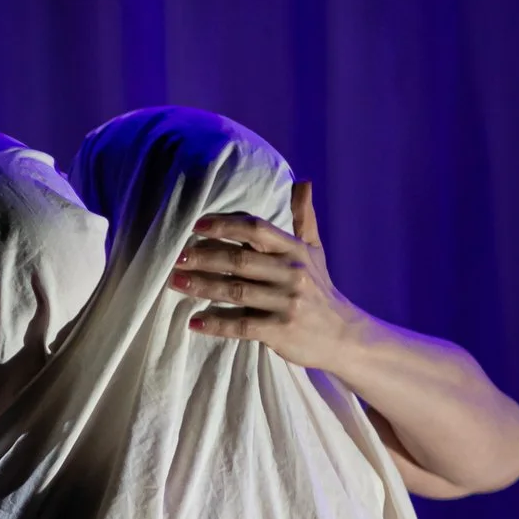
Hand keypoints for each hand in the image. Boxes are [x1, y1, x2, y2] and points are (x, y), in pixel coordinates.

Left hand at [168, 181, 366, 370]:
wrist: (343, 336)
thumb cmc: (320, 290)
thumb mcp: (315, 252)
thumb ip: (304, 219)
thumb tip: (303, 182)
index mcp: (295, 251)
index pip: (257, 230)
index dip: (225, 225)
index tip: (197, 225)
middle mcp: (292, 274)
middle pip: (239, 260)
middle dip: (205, 256)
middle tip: (176, 256)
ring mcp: (286, 303)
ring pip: (235, 291)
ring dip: (202, 286)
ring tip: (175, 282)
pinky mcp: (280, 331)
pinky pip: (241, 326)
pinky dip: (216, 324)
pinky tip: (193, 321)